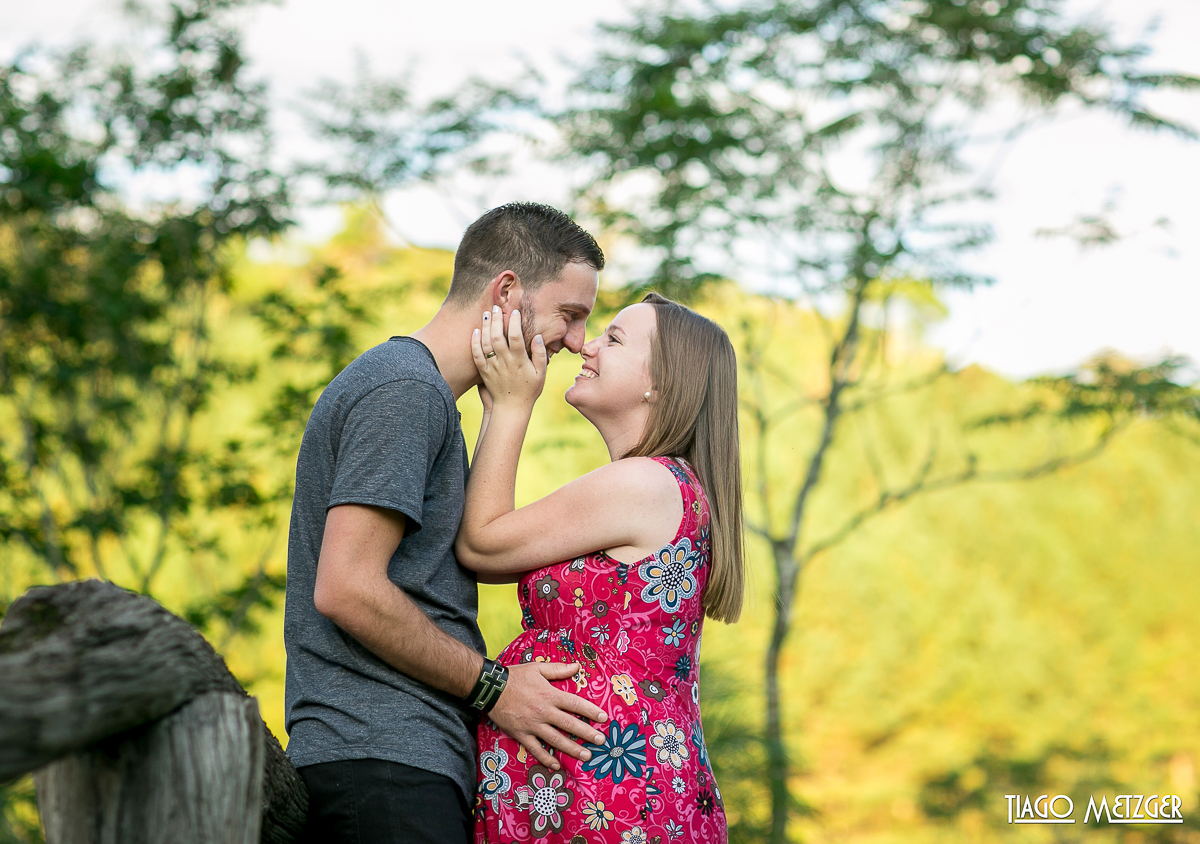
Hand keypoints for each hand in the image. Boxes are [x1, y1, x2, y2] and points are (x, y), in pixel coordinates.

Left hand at [472, 306, 545, 409]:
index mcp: (519, 361)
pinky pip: (477, 355)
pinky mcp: (484, 372)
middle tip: (496, 307)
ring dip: (485, 327)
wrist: (511, 408)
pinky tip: (475, 331)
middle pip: (497, 336)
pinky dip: (475, 342)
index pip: (515, 337)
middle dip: (496, 320)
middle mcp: (504, 362)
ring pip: (486, 343)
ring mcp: (492, 367)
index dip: (514, 323)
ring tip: (486, 314)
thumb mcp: (541, 374)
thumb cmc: (529, 390)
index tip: (514, 312)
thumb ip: (540, 355)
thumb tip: (538, 337)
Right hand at [488, 661, 607, 770]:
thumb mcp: (537, 668)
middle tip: (601, 741)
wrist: (490, 688)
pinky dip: (546, 758)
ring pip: (555, 740)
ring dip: (572, 749)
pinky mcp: (522, 735)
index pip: (575, 704)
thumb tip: (577, 667)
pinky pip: (535, 749)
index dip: (590, 711)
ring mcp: (532, 725)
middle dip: (587, 733)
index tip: (603, 718)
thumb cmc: (515, 676)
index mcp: (549, 694)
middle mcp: (543, 712)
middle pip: (569, 725)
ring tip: (586, 755)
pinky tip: (556, 766)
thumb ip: (558, 669)